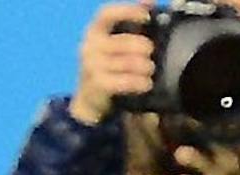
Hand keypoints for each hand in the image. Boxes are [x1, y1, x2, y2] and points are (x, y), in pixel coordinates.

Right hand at [71, 3, 154, 124]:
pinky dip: (139, 82)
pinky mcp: (98, 85)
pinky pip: (125, 81)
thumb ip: (129, 23)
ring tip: (150, 69)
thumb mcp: (114, 43)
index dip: (127, 11)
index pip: (107, 14)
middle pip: (124, 42)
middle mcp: (90, 46)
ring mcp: (92, 66)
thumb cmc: (107, 66)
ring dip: (145, 67)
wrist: (89, 100)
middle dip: (143, 47)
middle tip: (151, 52)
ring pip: (128, 63)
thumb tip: (150, 1)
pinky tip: (146, 84)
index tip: (146, 15)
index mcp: (94, 31)